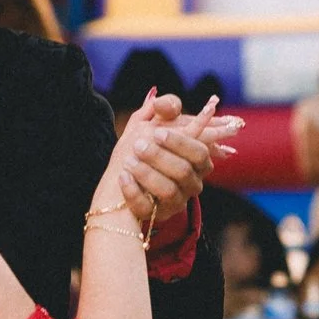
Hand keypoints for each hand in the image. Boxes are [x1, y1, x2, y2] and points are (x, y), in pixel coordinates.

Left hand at [106, 95, 243, 227]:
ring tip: (128, 161)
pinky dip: (133, 191)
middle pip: (184, 171)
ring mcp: (176, 202)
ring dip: (147, 173)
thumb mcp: (148, 123)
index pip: (199, 152)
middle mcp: (192, 183)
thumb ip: (162, 108)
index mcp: (197, 160)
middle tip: (137, 145)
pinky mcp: (157, 215)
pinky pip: (147, 207)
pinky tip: (123, 176)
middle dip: (160, 157)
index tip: (157, 132)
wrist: (119, 177)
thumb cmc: (139, 147)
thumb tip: (163, 102)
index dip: (180, 142)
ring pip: (168, 191)